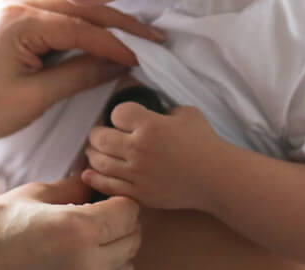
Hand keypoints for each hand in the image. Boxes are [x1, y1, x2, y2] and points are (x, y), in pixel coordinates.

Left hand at [0, 0, 164, 142]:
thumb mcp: (36, 97)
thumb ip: (79, 75)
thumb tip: (119, 64)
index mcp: (19, 21)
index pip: (81, 28)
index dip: (115, 44)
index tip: (142, 59)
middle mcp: (16, 6)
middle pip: (80, 9)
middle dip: (118, 24)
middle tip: (153, 37)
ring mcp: (12, 10)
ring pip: (70, 12)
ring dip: (101, 25)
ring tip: (135, 37)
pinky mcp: (12, 20)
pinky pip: (56, 19)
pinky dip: (81, 29)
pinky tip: (102, 40)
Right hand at [0, 176, 141, 269]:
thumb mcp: (32, 196)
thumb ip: (71, 188)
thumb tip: (93, 179)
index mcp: (77, 230)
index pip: (130, 212)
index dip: (120, 200)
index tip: (104, 195)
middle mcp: (86, 263)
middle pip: (132, 239)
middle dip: (120, 223)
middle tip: (97, 212)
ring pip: (124, 264)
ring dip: (114, 248)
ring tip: (86, 237)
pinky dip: (101, 267)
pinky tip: (77, 255)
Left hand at [82, 103, 223, 210]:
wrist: (216, 178)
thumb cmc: (205, 142)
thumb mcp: (186, 113)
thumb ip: (163, 110)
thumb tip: (149, 113)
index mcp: (150, 126)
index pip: (117, 113)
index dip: (119, 114)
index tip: (124, 118)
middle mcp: (138, 149)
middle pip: (101, 137)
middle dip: (97, 133)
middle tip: (98, 134)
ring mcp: (137, 173)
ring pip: (101, 162)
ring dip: (93, 154)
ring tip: (93, 151)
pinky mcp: (139, 193)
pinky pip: (109, 186)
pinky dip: (95, 179)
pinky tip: (88, 174)